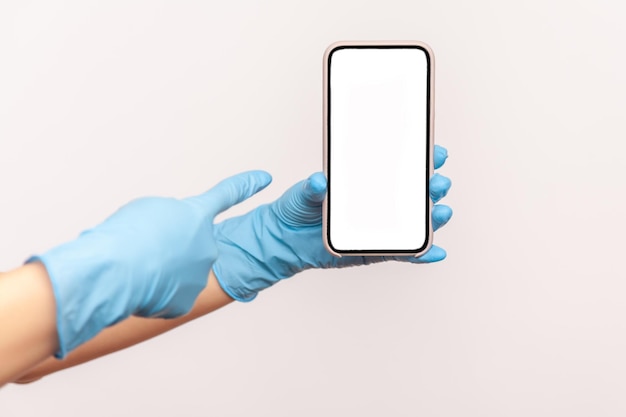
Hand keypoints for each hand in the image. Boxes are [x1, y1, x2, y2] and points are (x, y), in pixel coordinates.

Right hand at [29, 171, 270, 356]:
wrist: (115, 271)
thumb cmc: (127, 234)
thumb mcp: (149, 209)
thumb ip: (171, 220)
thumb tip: (176, 240)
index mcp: (197, 215)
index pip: (226, 195)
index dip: (246, 185)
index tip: (265, 178)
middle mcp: (207, 245)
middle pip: (189, 245)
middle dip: (170, 248)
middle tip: (143, 250)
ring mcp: (200, 276)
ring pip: (177, 272)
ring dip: (159, 270)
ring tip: (137, 268)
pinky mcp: (187, 301)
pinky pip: (169, 295)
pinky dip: (153, 293)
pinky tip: (140, 287)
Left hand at [213, 146, 451, 300]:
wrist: (283, 238)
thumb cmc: (298, 207)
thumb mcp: (304, 192)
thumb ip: (313, 187)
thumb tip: (320, 181)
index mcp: (365, 182)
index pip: (399, 168)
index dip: (420, 159)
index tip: (435, 151)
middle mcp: (377, 204)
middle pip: (414, 195)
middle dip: (431, 187)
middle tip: (438, 182)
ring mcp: (378, 229)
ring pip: (413, 224)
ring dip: (432, 218)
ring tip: (442, 212)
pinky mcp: (373, 252)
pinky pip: (401, 254)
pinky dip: (419, 254)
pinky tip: (437, 252)